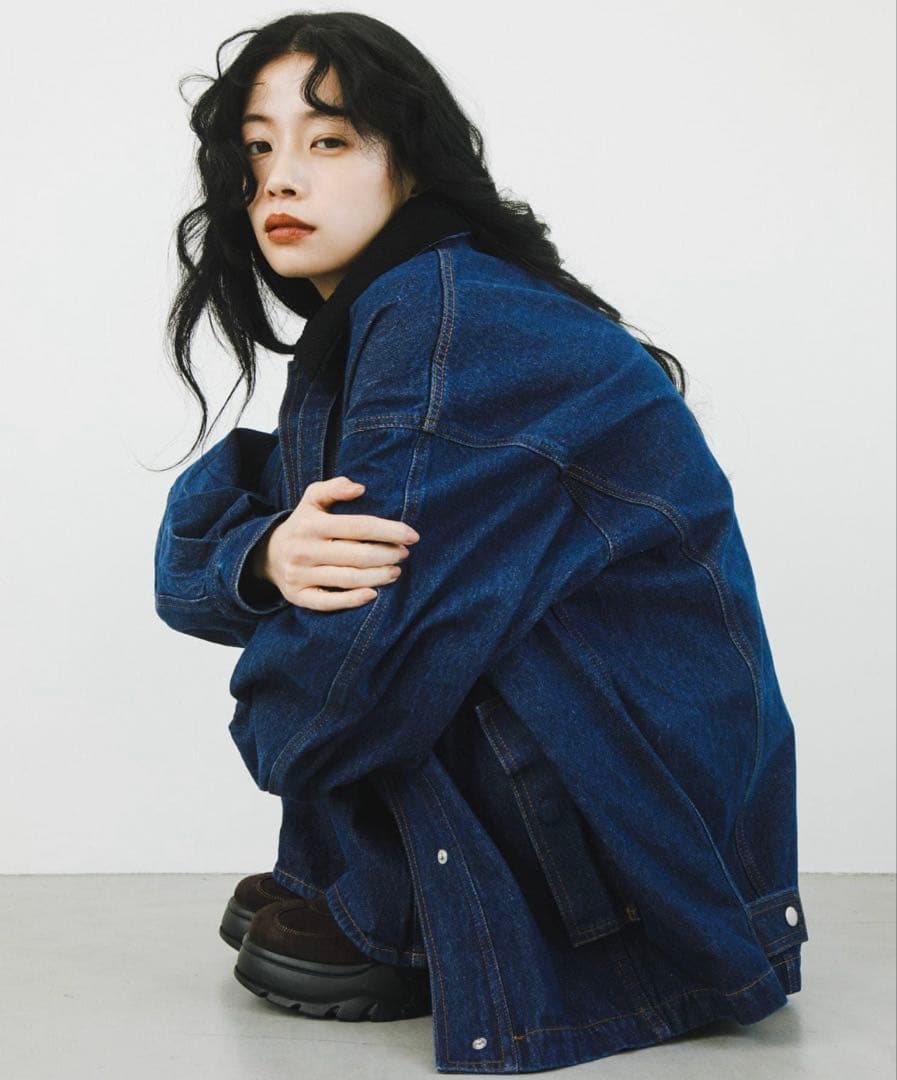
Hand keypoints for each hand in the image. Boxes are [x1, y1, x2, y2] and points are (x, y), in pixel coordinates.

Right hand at [249, 476, 419, 610]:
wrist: (267, 554)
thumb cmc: (302, 524)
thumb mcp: (312, 499)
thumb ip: (334, 488)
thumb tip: (360, 488)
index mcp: (311, 524)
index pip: (358, 526)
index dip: (388, 531)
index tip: (412, 535)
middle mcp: (305, 550)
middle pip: (356, 555)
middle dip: (387, 555)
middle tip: (404, 554)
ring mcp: (300, 575)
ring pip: (347, 578)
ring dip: (377, 576)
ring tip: (396, 572)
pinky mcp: (298, 596)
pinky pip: (328, 602)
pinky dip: (351, 600)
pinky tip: (373, 594)